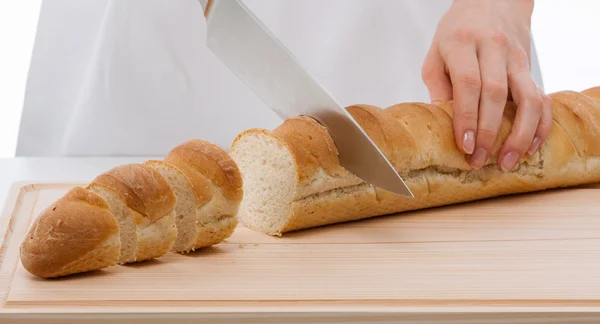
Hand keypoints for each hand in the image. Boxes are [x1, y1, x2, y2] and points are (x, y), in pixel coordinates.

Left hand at [421, 0, 551, 170]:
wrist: (493, 2)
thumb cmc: (458, 32)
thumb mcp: (437, 52)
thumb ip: (438, 86)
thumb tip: (442, 124)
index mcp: (463, 43)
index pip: (468, 83)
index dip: (467, 117)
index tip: (463, 144)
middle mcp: (493, 48)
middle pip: (495, 94)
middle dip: (488, 132)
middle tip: (478, 160)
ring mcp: (516, 58)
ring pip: (527, 98)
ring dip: (519, 134)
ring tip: (507, 162)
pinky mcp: (530, 67)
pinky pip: (542, 98)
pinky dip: (540, 125)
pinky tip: (530, 147)